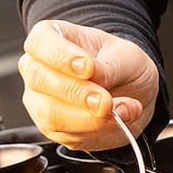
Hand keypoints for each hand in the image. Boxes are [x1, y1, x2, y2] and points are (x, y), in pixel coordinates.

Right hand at [19, 19, 158, 149]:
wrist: (134, 92)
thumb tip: (94, 76)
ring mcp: (41, 101)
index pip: (40, 42)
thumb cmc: (122, 63)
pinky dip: (97, 129)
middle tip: (105, 100)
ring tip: (119, 109)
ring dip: (89, 117)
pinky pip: (67, 135)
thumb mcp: (125, 55)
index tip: (87, 67)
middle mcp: (39, 69)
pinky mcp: (52, 129)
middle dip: (77, 93)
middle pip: (40, 80)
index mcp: (52, 37)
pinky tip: (116, 119)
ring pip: (51, 114)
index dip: (60, 56)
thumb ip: (109, 66)